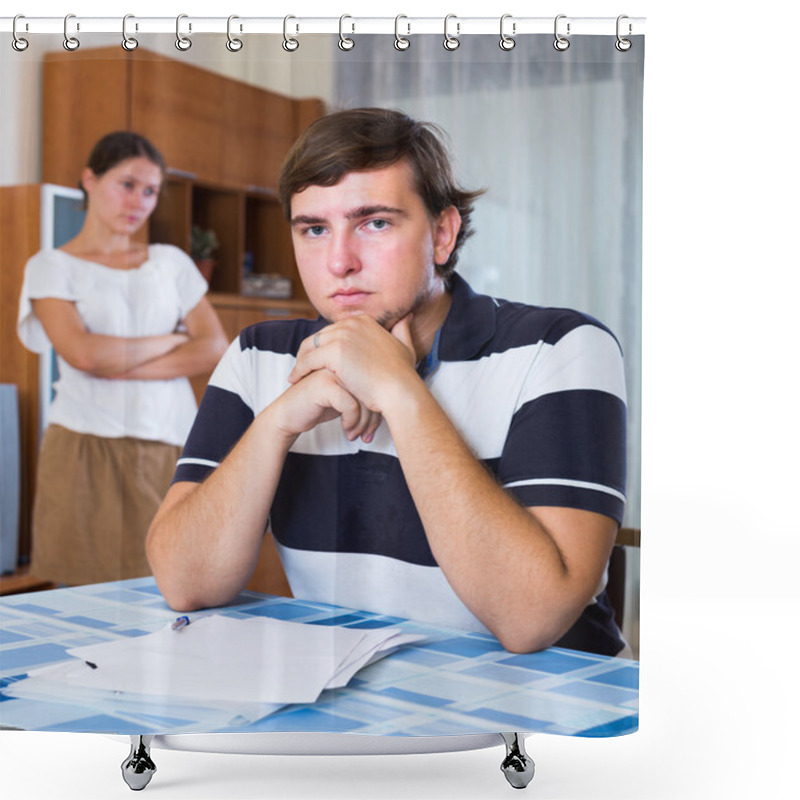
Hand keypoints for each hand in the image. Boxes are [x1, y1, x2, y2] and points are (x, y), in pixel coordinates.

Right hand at [269, 368, 381, 443]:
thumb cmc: (321, 405)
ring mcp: (334, 370)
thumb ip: (366, 391)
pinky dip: (351, 422)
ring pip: (365, 397)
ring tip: (358, 436)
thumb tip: (395, 404)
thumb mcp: (348, 396)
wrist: (290, 415)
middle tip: (369, 435)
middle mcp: (345, 362)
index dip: (380, 408)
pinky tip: (346, 431)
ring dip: (363, 423)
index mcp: (353, 360)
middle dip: (374, 418)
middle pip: (374, 389)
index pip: (379, 382)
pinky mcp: (324, 384)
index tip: (376, 427)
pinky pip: (351, 406)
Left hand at [288, 315, 417, 412]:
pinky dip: (299, 370)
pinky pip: (308, 360)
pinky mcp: (334, 351)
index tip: (317, 359)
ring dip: (301, 360)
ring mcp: (342, 335)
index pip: (333, 330)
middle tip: (301, 367)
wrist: (399, 390)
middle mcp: (352, 323)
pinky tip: (295, 380)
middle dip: (309, 352)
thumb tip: (405, 317)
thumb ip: (402, 330)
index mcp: (364, 320)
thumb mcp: (404, 346)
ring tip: (296, 374)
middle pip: (319, 336)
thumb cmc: (402, 375)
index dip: (324, 345)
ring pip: (310, 346)